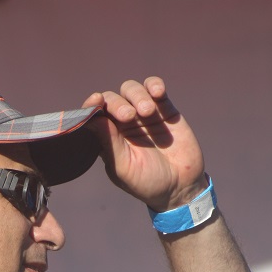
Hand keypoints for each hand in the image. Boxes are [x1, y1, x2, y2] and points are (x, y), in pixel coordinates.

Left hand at [82, 77, 206, 210]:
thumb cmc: (147, 182)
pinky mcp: (164, 108)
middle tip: (129, 116)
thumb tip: (91, 119)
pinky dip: (154, 85)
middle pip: (112, 99)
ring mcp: (143, 114)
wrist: (181, 187)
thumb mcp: (124, 167)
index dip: (92, 105)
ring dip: (136, 95)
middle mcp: (122, 123)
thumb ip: (109, 142)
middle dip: (118, 104)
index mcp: (108, 137)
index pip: (94, 115)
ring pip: (131, 90)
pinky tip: (158, 92)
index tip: (96, 100)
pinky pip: (154, 87)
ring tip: (148, 111)